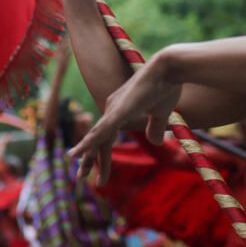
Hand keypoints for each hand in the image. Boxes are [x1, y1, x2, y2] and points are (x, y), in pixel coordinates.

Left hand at [67, 53, 181, 184]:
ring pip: (96, 138)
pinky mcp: (119, 111)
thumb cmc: (166, 87)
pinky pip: (100, 131)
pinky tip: (76, 154)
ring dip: (87, 157)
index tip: (100, 174)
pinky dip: (87, 143)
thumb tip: (155, 142)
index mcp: (120, 109)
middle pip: (97, 139)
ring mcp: (114, 109)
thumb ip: (155, 127)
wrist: (169, 69)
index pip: (107, 136)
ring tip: (79, 175)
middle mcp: (112, 108)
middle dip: (90, 160)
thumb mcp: (161, 114)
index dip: (102, 156)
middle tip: (80, 177)